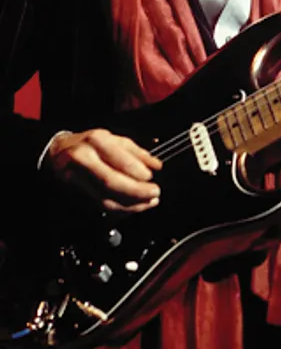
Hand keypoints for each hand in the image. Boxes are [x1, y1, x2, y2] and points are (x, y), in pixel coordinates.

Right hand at [45, 128, 162, 212]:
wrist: (56, 153)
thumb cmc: (88, 144)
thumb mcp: (113, 138)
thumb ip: (136, 152)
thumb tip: (156, 165)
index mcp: (96, 141)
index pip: (118, 160)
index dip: (136, 172)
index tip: (151, 178)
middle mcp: (84, 160)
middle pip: (111, 182)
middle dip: (136, 192)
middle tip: (154, 193)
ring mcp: (77, 180)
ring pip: (105, 199)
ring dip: (131, 205)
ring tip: (148, 203)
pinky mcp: (75, 196)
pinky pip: (100, 207)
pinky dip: (120, 210)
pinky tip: (133, 207)